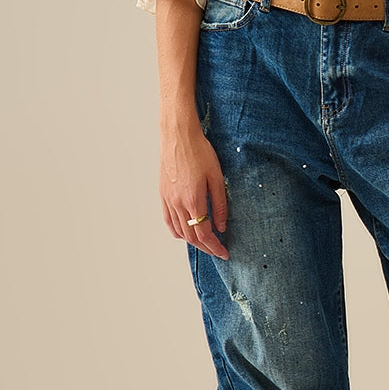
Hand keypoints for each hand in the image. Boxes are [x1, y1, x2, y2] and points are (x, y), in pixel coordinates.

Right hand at [160, 122, 229, 259]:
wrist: (178, 136)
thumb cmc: (199, 152)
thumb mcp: (217, 177)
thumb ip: (220, 204)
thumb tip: (222, 226)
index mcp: (193, 200)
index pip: (204, 234)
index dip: (215, 247)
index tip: (225, 253)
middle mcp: (178, 204)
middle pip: (191, 236)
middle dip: (206, 247)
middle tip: (218, 251)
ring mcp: (168, 200)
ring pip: (179, 231)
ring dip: (193, 241)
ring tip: (206, 243)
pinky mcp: (163, 195)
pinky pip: (169, 221)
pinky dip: (178, 231)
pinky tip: (186, 232)